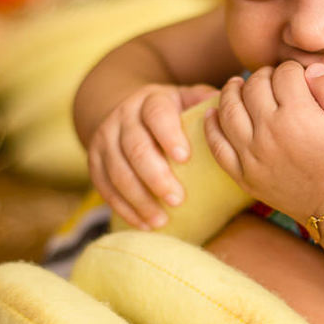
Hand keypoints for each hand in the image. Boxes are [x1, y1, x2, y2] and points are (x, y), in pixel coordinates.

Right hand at [87, 82, 217, 229]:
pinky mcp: (94, 161)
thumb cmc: (172, 112)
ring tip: (161, 220)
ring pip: (117, 171)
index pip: (157, 113)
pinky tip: (143, 224)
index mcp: (151, 100)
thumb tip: (229, 111)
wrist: (127, 113)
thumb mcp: (187, 100)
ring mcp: (105, 139)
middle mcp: (124, 116)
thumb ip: (205, 104)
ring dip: (139, 198)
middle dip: (155, 176)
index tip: (185, 158)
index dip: (169, 135)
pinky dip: (124, 208)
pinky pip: (105, 187)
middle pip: (135, 147)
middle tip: (177, 200)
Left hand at [204, 61, 323, 221]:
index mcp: (298, 115)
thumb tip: (309, 68)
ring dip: (232, 91)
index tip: (297, 75)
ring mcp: (251, 154)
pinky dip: (211, 125)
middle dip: (264, 75)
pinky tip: (213, 112)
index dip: (292, 69)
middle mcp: (269, 132)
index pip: (284, 74)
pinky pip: (217, 145)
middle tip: (271, 78)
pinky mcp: (242, 174)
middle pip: (254, 86)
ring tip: (237, 84)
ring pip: (229, 109)